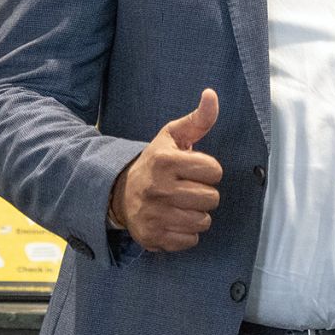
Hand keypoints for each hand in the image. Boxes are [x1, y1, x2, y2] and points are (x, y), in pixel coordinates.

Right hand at [110, 89, 223, 250]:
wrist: (119, 193)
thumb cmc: (155, 163)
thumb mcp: (172, 137)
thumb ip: (198, 119)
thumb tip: (211, 94)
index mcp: (165, 161)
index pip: (214, 170)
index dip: (208, 170)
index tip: (193, 170)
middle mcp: (158, 188)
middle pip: (212, 198)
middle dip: (204, 193)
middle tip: (187, 188)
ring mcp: (155, 215)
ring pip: (203, 220)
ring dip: (197, 214)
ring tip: (181, 204)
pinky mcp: (153, 236)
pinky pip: (191, 240)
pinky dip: (187, 233)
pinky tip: (174, 220)